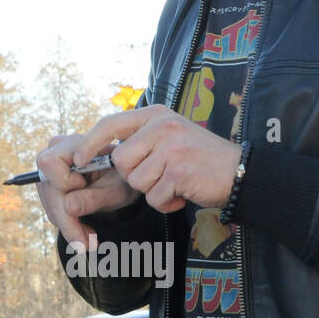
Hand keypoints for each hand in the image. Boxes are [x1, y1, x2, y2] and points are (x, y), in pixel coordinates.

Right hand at [35, 133, 140, 248]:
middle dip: (65, 218)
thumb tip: (68, 207)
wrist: (124, 182)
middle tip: (85, 244)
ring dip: (67, 224)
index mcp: (74, 145)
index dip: (63, 181)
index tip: (84, 187)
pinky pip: (52, 208)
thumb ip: (93, 198)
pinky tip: (83, 234)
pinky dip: (67, 224)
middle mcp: (56, 155)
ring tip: (89, 240)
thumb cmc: (124, 179)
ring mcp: (50, 172)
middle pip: (48, 188)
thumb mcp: (116, 190)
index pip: (49, 162)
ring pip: (49, 202)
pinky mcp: (50, 187)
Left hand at [73, 105, 241, 212]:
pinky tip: (183, 193)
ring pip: (136, 182)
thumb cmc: (200, 158)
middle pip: (121, 160)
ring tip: (176, 182)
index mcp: (156, 114)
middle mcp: (162, 126)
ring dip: (153, 191)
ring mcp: (171, 147)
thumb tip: (98, 153)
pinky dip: (166, 203)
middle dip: (135, 176)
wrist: (241, 172)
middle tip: (162, 175)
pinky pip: (153, 197)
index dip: (90, 143)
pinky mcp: (179, 171)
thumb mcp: (170, 135)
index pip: (110, 123)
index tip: (77, 159)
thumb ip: (141, 139)